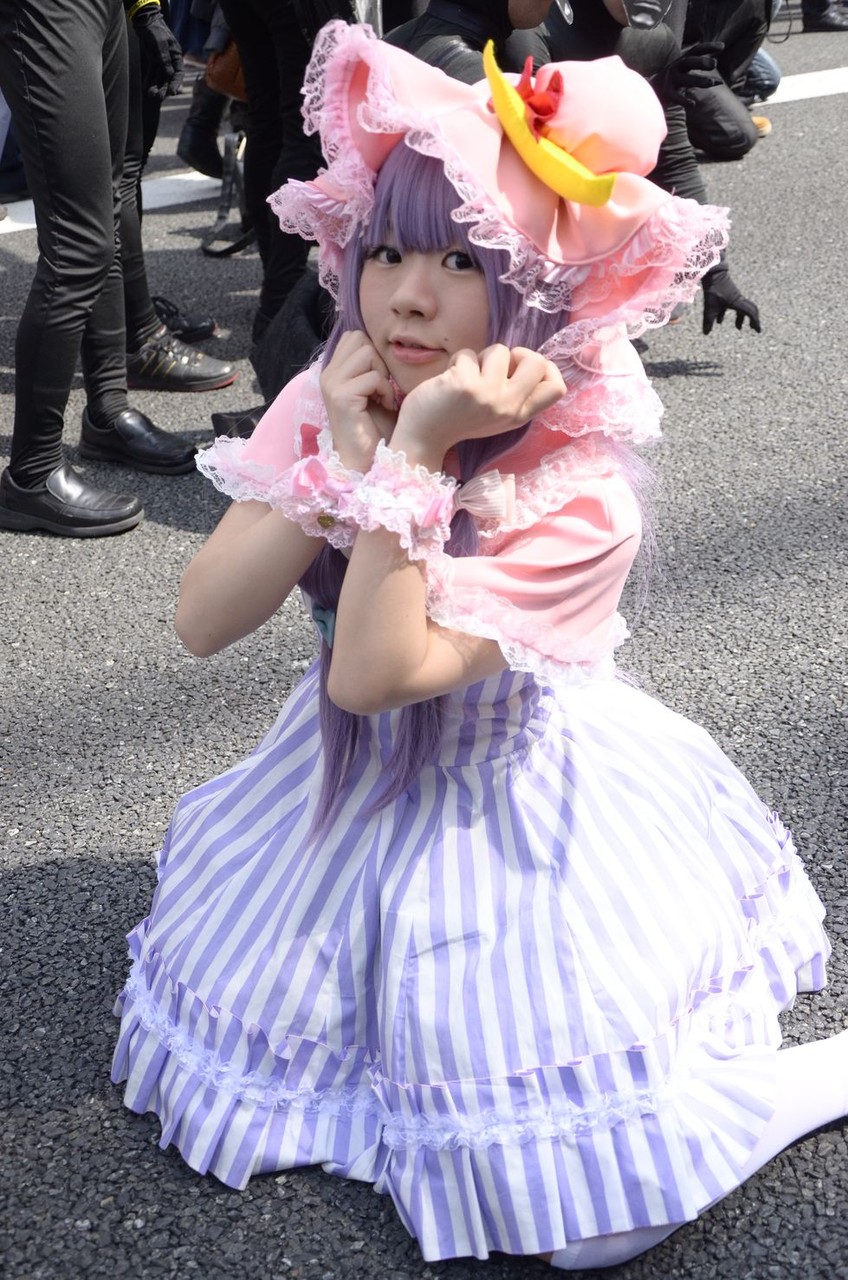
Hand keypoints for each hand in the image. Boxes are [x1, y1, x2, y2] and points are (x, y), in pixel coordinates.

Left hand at [132, 5, 184, 99]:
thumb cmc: (156, 30)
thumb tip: (169, 74)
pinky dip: (150, 81)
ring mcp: (161, 62)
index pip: (178, 73)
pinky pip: (152, 74)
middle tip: (159, 97)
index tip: (172, 92)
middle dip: (164, 88)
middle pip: (169, 78)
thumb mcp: (161, 43)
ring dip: (156, 87)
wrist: (146, 22)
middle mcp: (170, 62)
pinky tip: (147, 88)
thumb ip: (164, 58)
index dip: (175, 84)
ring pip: (160, 78)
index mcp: (176, 56)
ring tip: (151, 94)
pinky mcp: (153, 62)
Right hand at [320, 331, 396, 470]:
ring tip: (383, 396)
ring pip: (366, 353)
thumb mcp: (372, 390)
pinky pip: (372, 377)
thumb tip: (386, 344)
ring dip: (382, 375)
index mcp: (333, 371)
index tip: (379, 378)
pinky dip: (385, 391)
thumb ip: (371, 366)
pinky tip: (385, 407)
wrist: (366, 461)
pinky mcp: (341, 397)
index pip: (354, 336)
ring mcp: (332, 385)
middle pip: (359, 338)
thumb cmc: (375, 428)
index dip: (373, 352)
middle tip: (381, 387)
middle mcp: (327, 375)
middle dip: (378, 360)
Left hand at [393, 344, 564, 468]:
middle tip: (495, 366)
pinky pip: (469, 353)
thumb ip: (514, 394)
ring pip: (500, 350)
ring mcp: (489, 396)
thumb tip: (524, 358)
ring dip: (480, 356)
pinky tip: (448, 379)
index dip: (546, 368)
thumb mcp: (495, 415)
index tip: (522, 367)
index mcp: (519, 416)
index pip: (557, 388)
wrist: (422, 437)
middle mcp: (509, 407)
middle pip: (538, 361)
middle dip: (516, 353)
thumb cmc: (457, 419)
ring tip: (466, 375)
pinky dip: (457, 360)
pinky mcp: (466, 384)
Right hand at [653, 41, 724, 107]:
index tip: (722, 46)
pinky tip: (693, 104)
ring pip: (685, 79)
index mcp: (682, 61)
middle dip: (701, 62)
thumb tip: (720, 82)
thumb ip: (702, 77)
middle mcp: (676, 67)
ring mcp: (670, 80)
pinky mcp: (666, 93)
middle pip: (689, 62)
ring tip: (711, 83)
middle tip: (714, 64)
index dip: (709, 47)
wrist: (649, 91)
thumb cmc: (673, 83)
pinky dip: (684, 100)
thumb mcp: (686, 75)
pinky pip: (675, 97)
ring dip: (698, 80)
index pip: (696, 50)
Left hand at [702, 266, 761, 334]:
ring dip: (740, 317)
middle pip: (750, 309)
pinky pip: (732, 304)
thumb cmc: (713, 290)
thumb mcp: (710, 308)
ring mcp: (734, 295)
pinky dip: (729, 313)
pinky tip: (719, 320)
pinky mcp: (728, 293)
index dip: (755, 322)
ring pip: (741, 307)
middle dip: (752, 319)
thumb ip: (708, 321)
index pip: (751, 313)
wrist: (712, 273)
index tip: (757, 330)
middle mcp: (739, 299)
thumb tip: (706, 333)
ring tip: (737, 327)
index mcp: (738, 303)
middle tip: (752, 328)